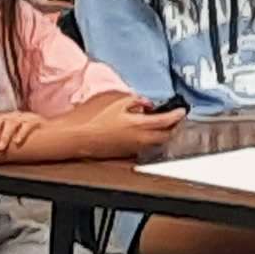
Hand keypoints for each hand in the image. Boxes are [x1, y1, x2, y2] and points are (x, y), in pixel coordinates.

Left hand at [0, 109, 67, 161]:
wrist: (53, 130)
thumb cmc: (27, 133)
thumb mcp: (11, 132)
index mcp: (6, 117)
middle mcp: (14, 116)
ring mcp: (25, 118)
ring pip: (12, 123)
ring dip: (5, 135)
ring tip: (1, 147)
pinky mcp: (36, 122)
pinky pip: (27, 126)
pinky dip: (21, 133)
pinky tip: (17, 141)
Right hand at [48, 93, 183, 160]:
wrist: (72, 137)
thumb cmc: (89, 118)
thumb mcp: (114, 99)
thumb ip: (135, 100)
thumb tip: (146, 104)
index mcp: (138, 126)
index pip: (167, 122)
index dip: (177, 115)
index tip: (182, 110)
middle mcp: (138, 141)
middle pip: (165, 136)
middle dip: (173, 127)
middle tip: (174, 117)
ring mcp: (130, 149)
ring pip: (155, 143)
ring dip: (161, 134)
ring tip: (161, 123)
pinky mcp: (122, 153)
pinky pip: (143, 147)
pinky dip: (148, 139)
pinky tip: (142, 130)